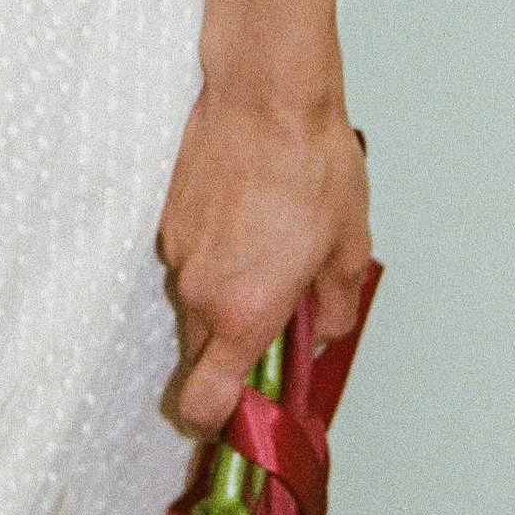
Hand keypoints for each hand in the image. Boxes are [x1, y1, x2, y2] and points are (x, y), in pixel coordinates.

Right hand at [157, 79, 371, 434]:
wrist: (264, 92)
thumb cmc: (308, 161)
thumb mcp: (348, 244)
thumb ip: (334, 305)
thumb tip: (323, 329)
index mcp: (245, 311)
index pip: (205, 402)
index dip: (217, 422)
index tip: (236, 418)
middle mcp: (201, 290)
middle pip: (202, 352)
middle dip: (234, 345)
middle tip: (278, 307)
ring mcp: (177, 252)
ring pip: (197, 300)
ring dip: (227, 289)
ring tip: (269, 240)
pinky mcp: (166, 218)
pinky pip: (190, 256)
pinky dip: (214, 250)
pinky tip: (247, 211)